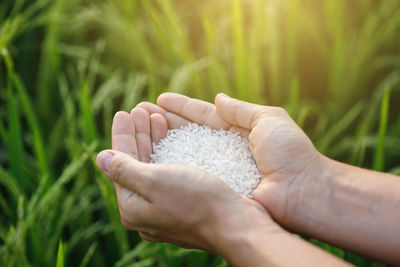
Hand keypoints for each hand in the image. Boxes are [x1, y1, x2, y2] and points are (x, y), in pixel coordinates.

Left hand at [96, 111, 274, 251]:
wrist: (236, 225)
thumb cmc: (197, 201)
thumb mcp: (154, 181)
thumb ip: (124, 169)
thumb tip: (100, 158)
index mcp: (132, 207)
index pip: (120, 164)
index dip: (122, 136)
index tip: (123, 113)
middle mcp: (146, 210)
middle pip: (136, 165)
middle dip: (139, 135)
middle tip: (141, 110)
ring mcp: (165, 209)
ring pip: (154, 168)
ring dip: (154, 141)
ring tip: (156, 118)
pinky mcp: (184, 205)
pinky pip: (169, 174)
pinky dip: (168, 153)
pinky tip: (172, 138)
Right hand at [137, 93, 321, 229]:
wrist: (303, 191)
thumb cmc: (291, 153)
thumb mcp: (269, 119)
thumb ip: (241, 110)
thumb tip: (218, 98)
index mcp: (237, 131)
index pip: (203, 116)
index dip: (182, 108)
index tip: (160, 99)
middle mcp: (223, 151)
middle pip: (188, 134)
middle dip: (165, 123)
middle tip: (140, 113)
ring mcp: (218, 171)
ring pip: (184, 154)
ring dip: (161, 142)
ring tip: (138, 130)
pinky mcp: (216, 188)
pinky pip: (190, 175)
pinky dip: (171, 167)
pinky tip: (151, 159)